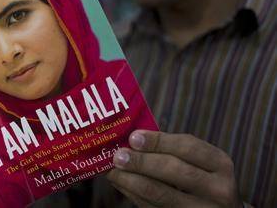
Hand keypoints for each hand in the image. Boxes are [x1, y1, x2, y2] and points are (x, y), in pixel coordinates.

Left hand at [107, 130, 242, 207]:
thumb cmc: (201, 180)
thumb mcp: (198, 162)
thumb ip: (170, 150)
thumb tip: (131, 139)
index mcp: (220, 164)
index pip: (187, 147)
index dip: (158, 141)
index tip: (133, 137)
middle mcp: (218, 189)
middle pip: (174, 170)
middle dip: (141, 162)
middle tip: (118, 156)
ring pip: (161, 194)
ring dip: (131, 181)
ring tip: (113, 171)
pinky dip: (134, 195)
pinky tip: (122, 184)